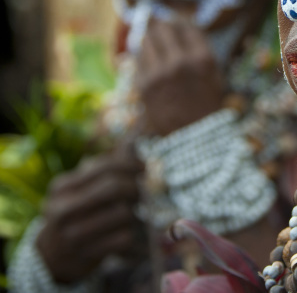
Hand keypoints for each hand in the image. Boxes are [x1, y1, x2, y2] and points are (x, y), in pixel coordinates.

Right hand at [36, 147, 143, 283]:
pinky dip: (131, 234)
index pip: (103, 167)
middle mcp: (63, 209)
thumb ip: (103, 167)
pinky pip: (123, 239)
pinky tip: (126, 234)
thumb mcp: (79, 189)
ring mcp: (73, 234)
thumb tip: (133, 141)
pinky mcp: (87, 255)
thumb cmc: (73, 213)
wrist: (50, 257)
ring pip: (122, 213)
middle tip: (142, 190)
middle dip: (134, 186)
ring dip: (134, 212)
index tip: (143, 166)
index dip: (129, 163)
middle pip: (113, 188)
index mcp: (62, 187)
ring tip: (132, 214)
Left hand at [135, 17, 222, 135]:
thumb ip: (199, 49)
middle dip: (160, 24)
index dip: (179, 22)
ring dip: (148, 36)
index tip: (175, 22)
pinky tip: (146, 56)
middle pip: (164, 28)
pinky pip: (138, 59)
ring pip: (146, 40)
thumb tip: (181, 27)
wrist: (193, 137)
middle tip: (157, 22)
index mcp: (202, 58)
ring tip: (149, 37)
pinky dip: (142, 55)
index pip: (186, 26)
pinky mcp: (144, 85)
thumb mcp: (213, 73)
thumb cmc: (206, 103)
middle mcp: (180, 62)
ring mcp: (160, 73)